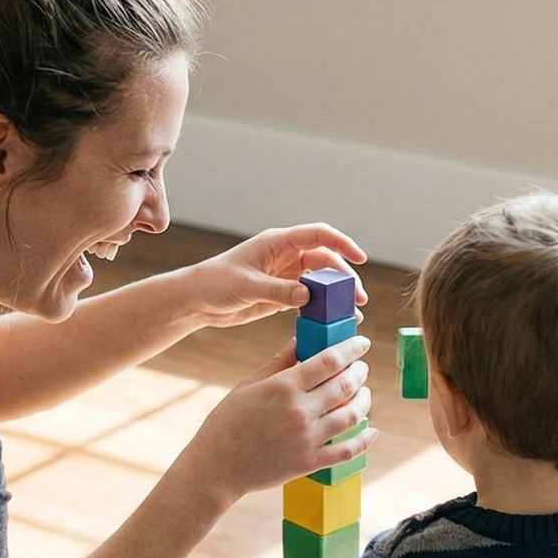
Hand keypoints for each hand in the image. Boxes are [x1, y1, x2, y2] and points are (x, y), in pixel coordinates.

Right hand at [176, 335, 377, 499]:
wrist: (216, 467)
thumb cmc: (226, 423)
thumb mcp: (248, 385)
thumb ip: (279, 362)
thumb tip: (301, 340)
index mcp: (284, 387)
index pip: (329, 361)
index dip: (351, 348)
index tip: (362, 343)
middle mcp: (300, 411)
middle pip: (346, 385)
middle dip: (360, 372)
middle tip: (362, 367)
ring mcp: (307, 438)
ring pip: (352, 415)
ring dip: (365, 400)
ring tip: (364, 393)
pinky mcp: (310, 463)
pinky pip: (348, 451)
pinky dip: (364, 440)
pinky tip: (371, 430)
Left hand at [178, 224, 368, 329]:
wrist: (196, 301)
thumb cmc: (215, 283)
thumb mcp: (247, 286)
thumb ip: (279, 291)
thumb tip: (309, 297)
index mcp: (278, 243)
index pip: (318, 235)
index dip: (342, 243)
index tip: (360, 259)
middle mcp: (285, 256)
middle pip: (325, 261)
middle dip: (344, 278)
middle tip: (357, 298)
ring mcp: (285, 276)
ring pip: (320, 282)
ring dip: (336, 295)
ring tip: (352, 312)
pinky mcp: (282, 295)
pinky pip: (309, 299)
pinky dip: (322, 309)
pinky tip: (332, 322)